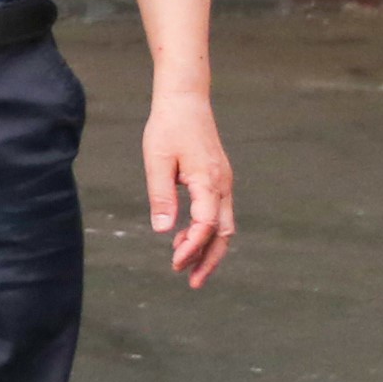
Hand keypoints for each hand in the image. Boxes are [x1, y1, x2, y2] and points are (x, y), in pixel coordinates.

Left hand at [138, 85, 235, 286]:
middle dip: (210, 260)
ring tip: (185, 265)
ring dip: (208, 248)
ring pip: (224, 225)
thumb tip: (164, 231)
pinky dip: (206, 231)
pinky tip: (185, 236)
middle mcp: (223, 185)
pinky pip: (219, 213)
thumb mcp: (158, 161)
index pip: (207, 226)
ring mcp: (224, 182)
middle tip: (192, 282)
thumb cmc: (168, 127)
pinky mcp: (219, 179)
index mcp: (209, 181)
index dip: (192, 248)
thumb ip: (161, 196)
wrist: (185, 100)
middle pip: (224, 233)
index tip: (175, 263)